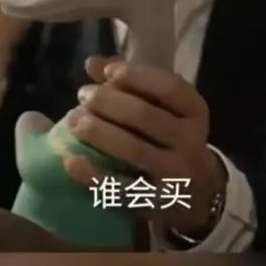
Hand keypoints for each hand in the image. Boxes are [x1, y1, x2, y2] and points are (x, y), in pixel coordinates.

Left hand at [63, 56, 226, 235]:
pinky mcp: (155, 202)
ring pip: (134, 150)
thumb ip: (131, 81)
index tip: (108, 72)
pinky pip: (121, 189)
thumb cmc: (169, 135)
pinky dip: (94, 176)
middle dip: (109, 102)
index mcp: (195, 112)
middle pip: (146, 117)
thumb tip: (92, 63)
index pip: (170, 87)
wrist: (195, 193)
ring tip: (73, 120)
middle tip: (83, 95)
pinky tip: (70, 161)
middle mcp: (191, 142)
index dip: (137, 76)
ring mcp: (175, 175)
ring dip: (99, 133)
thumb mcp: (163, 106)